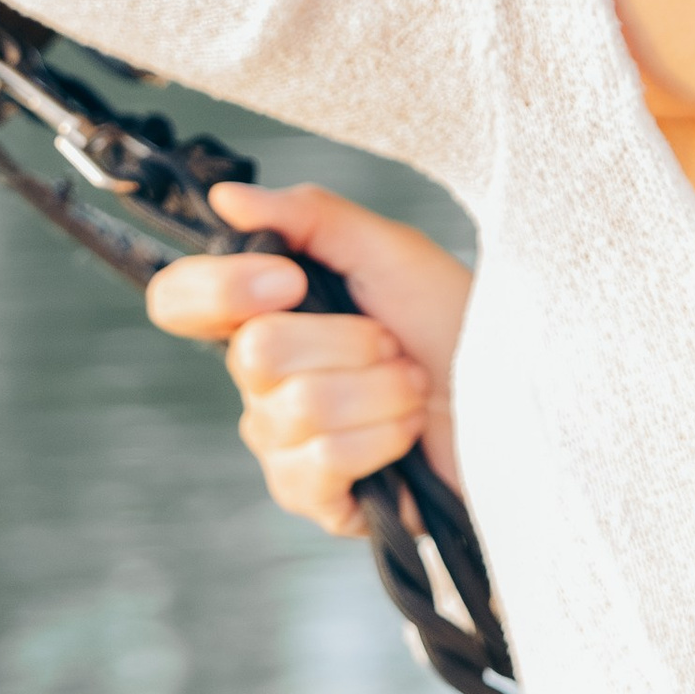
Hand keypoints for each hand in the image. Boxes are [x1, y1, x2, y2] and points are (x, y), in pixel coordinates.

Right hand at [145, 179, 474, 536]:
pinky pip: (320, 462)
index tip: (291, 280)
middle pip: (253, 354)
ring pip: (296, 408)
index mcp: (267, 311)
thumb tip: (227, 197)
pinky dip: (381, 439)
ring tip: (411, 388)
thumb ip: (308, 217)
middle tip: (393, 344)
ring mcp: (281, 441)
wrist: (515, 400)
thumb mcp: (389, 251)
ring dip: (379, 391)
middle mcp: (261, 379)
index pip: (179, 301)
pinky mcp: (312, 496)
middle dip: (348, 342)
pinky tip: (405, 437)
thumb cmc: (454, 323)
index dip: (221, 290)